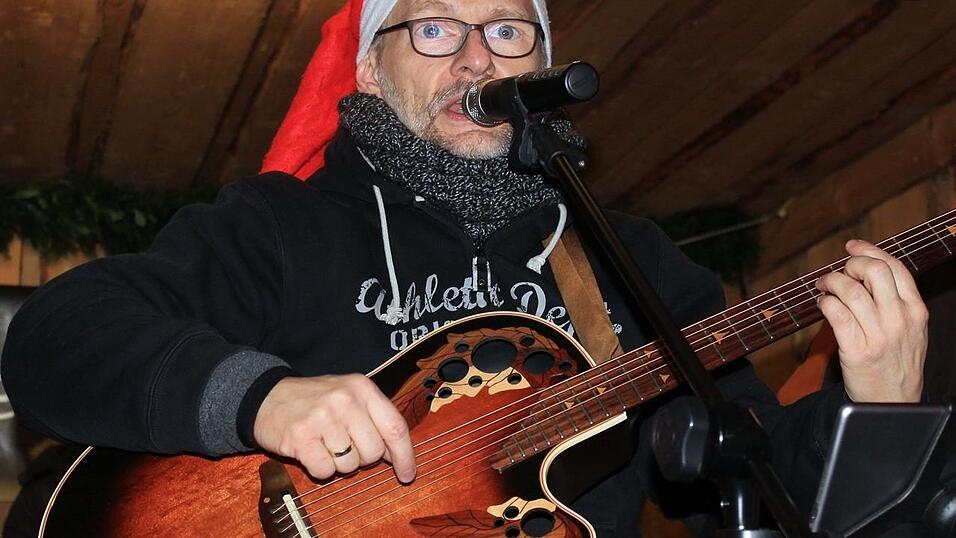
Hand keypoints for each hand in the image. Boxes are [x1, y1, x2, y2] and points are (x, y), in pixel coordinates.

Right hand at [253, 374, 415, 482]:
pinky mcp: (301, 437)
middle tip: (344, 447)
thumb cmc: (314, 402)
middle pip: (373, 452)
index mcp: (362, 388)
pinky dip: (319, 469)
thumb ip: (374, 419)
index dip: (405, 455)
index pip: (395, 427)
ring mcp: (322, 417)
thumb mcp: (348, 396)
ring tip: (324, 444)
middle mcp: (345, 400)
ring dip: (338, 463)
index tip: (407, 474)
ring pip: (349, 465)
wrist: (267, 397)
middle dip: (362, 459)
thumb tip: (396, 454)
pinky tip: (311, 451)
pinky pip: (325, 471)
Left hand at [815, 240, 927, 402]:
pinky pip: (836, 314)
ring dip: (831, 282)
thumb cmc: (897, 363)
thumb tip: (866, 269)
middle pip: (874, 272)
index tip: (852, 246)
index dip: (870, 251)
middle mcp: (900, 320)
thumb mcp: (911, 329)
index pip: (895, 267)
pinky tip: (822, 304)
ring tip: (824, 287)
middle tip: (838, 272)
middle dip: (850, 264)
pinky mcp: (858, 351)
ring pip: (851, 291)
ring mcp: (880, 335)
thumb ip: (897, 301)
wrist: (893, 403)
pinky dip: (825, 302)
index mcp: (915, 310)